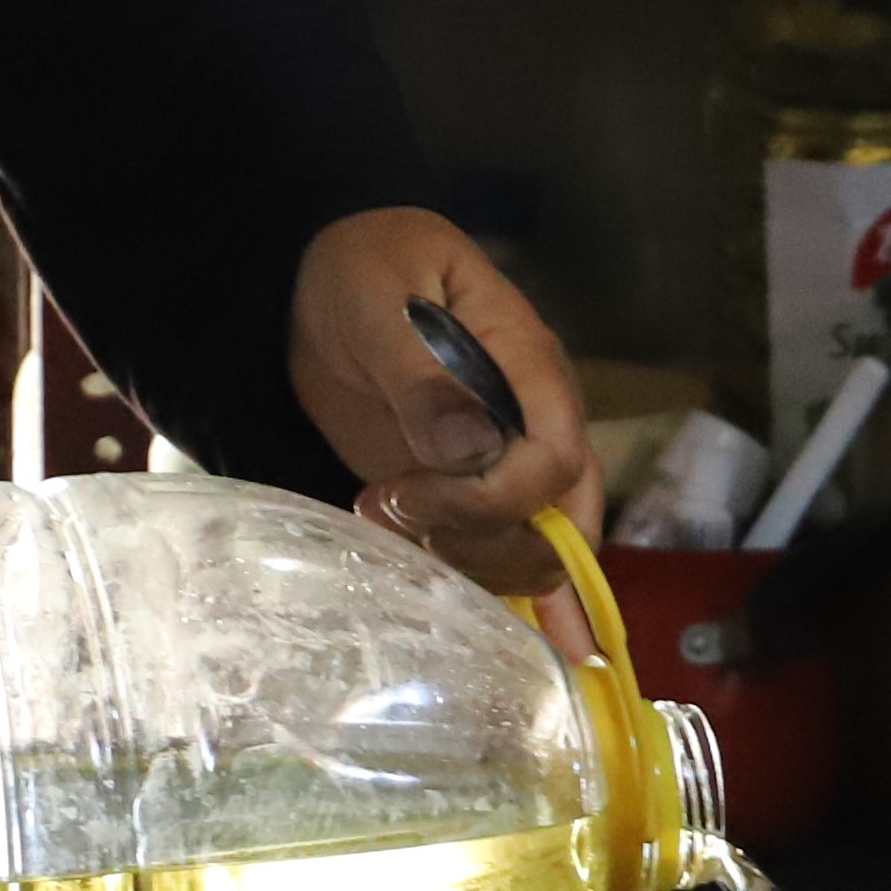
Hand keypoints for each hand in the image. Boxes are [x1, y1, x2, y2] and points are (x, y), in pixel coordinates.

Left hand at [288, 210, 600, 589]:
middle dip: (489, 547)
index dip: (493, 498)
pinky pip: (502, 556)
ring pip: (538, 551)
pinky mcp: (469, 496)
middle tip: (396, 516)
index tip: (406, 493)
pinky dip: (492, 592)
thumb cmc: (363, 271)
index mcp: (526, 364)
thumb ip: (422, 373)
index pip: (556, 458)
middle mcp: (533, 422)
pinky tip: (484, 618)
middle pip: (566, 520)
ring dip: (469, 566)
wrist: (324, 289)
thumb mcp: (380, 297)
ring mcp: (505, 463)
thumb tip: (471, 447)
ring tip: (385, 519)